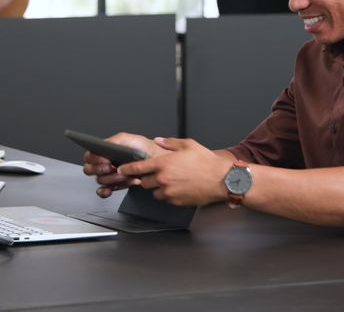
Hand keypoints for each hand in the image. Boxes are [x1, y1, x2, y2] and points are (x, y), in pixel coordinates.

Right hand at [82, 133, 161, 197]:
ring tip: (124, 175)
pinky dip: (104, 191)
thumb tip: (102, 145)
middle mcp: (105, 163)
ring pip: (99, 180)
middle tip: (112, 168)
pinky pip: (102, 191)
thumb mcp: (129, 139)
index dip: (94, 159)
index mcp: (105, 151)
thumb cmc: (144, 149)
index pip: (89, 156)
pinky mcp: (114, 186)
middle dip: (100, 170)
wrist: (156, 163)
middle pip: (90, 169)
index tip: (105, 160)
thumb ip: (114, 141)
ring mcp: (109, 175)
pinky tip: (110, 190)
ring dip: (111, 179)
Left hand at [118, 138, 232, 206]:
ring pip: (155, 192)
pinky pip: (166, 199)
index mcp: (163, 163)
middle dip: (148, 178)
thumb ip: (170, 143)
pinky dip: (169, 195)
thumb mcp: (188, 145)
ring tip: (173, 181)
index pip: (137, 167)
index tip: (121, 169)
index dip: (127, 169)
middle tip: (159, 174)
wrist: (221, 180)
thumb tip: (159, 140)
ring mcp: (169, 192)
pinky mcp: (176, 202)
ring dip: (159, 187)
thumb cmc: (206, 162)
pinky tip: (180, 188)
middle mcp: (163, 179)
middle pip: (144, 182)